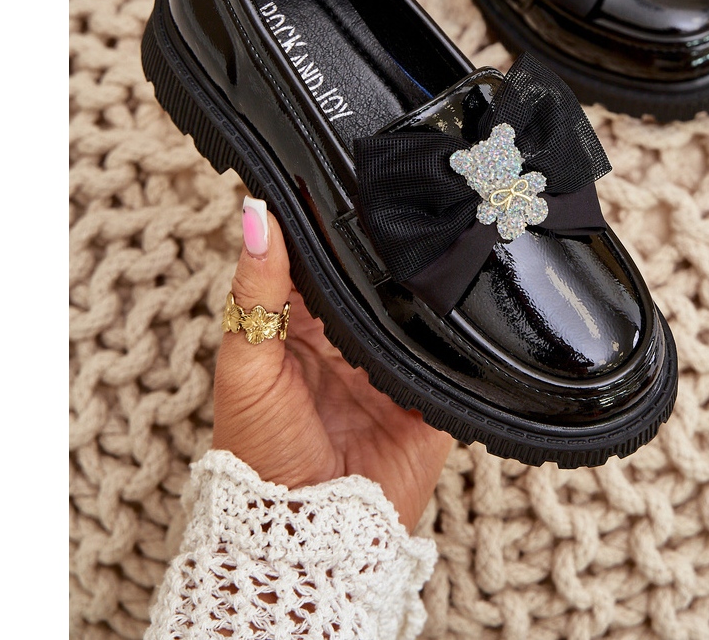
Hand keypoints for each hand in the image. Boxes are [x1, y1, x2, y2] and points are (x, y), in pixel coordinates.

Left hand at [211, 197, 452, 529]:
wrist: (305, 535)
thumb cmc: (258, 452)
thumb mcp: (245, 363)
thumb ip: (256, 289)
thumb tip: (254, 214)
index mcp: (302, 322)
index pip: (320, 256)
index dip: (331, 220)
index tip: (350, 172)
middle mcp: (349, 336)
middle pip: (374, 277)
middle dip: (390, 248)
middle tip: (412, 199)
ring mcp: (391, 363)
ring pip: (416, 306)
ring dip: (425, 285)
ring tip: (442, 242)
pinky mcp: (428, 393)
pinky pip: (448, 352)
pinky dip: (455, 332)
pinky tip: (463, 300)